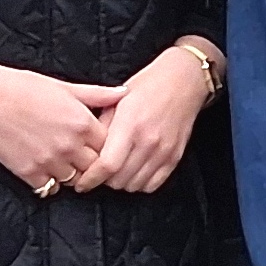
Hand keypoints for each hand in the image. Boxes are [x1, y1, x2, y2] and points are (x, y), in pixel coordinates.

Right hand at [0, 61, 125, 193]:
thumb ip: (97, 95)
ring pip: (74, 180)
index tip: (99, 144)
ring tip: (63, 161)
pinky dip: (49, 182)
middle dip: (92, 164)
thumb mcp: (66, 88)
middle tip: (84, 157)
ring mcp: (50, 161)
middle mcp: (70, 145)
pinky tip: (45, 167)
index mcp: (82, 123)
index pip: (111, 147)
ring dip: (72, 174)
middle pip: (95, 167)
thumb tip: (124, 94)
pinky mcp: (29, 173)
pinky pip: (49, 188)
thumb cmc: (26, 88)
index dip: (107, 147)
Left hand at [70, 43, 212, 193]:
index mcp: (130, 124)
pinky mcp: (175, 156)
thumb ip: (102, 126)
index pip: (107, 164)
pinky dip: (140, 183)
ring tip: (117, 171)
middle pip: (119, 180)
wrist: (183, 80)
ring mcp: (163, 151)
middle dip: (104, 180)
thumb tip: (88, 151)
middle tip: (99, 172)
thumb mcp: (117, 98)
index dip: (91, 178)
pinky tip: (134, 171)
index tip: (82, 182)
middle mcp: (148, 140)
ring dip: (121, 182)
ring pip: (134, 185)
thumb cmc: (149, 85)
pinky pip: (153, 184)